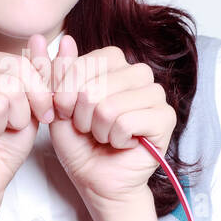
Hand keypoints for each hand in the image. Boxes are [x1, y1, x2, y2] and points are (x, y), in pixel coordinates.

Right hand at [0, 45, 54, 212]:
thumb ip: (38, 73)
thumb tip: (39, 37)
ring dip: (4, 128)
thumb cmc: (7, 141)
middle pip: (9, 83)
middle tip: (8, 128)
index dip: (38, 93)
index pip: (18, 64)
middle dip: (21, 114)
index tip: (40, 112)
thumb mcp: (33, 103)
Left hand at [27, 33, 176, 220]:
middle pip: (94, 85)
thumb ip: (55, 72)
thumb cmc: (79, 143)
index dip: (66, 92)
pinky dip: (115, 139)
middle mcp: (138, 72)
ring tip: (105, 135)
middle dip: (81, 116)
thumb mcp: (57, 105)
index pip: (84, 62)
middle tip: (89, 128)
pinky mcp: (166, 117)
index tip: (67, 111)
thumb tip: (64, 39)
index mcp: (113, 62)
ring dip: (98, 129)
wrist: (97, 181)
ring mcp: (155, 94)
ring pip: (109, 105)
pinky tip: (122, 143)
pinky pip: (126, 122)